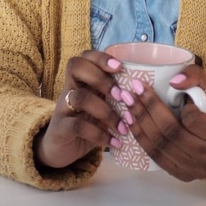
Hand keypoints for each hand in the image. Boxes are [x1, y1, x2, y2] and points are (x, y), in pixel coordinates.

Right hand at [34, 51, 123, 169]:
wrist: (61, 149)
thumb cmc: (87, 124)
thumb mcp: (101, 108)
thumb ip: (115, 98)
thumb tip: (145, 92)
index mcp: (81, 81)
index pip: (84, 57)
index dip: (100, 58)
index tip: (120, 67)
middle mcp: (70, 89)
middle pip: (76, 67)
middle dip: (102, 79)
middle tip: (121, 96)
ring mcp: (63, 108)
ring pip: (80, 97)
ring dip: (106, 111)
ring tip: (123, 127)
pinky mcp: (60, 128)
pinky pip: (77, 126)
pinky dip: (99, 135)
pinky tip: (115, 143)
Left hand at [122, 65, 205, 180]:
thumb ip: (194, 76)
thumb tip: (173, 81)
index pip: (192, 119)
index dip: (177, 105)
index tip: (165, 89)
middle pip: (171, 132)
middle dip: (148, 109)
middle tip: (131, 91)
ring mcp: (196, 170)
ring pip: (160, 145)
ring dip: (140, 122)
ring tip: (127, 104)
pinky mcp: (182, 175)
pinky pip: (155, 156)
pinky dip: (140, 137)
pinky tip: (130, 122)